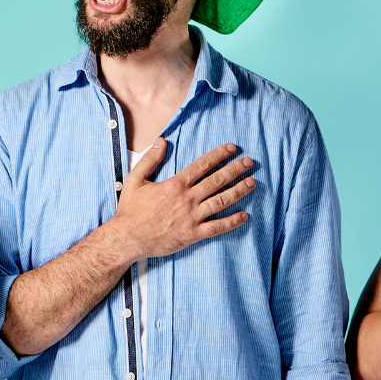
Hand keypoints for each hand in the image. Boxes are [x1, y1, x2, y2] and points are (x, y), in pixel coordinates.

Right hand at [107, 139, 254, 261]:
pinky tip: (245, 216)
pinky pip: (217, 227)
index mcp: (175, 184)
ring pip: (221, 201)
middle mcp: (187, 199)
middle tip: (249, 162)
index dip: (219, 155)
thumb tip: (162, 141)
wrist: (127, 238)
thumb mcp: (135, 180)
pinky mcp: (193, 234)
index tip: (232, 148)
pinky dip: (232, 222)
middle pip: (217, 180)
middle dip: (235, 169)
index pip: (202, 165)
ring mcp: (192, 217)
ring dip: (239, 191)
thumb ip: (150, 159)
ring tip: (252, 182)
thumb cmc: (130, 210)